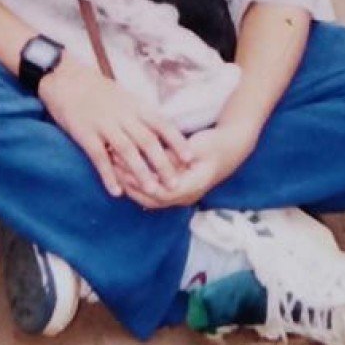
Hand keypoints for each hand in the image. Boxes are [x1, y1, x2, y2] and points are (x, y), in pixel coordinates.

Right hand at [38, 61, 191, 200]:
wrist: (65, 79)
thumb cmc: (97, 90)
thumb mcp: (125, 96)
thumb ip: (141, 113)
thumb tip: (161, 128)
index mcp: (135, 106)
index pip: (162, 124)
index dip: (177, 142)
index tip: (191, 158)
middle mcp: (123, 115)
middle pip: (148, 141)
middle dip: (163, 163)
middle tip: (175, 184)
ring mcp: (104, 125)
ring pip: (127, 150)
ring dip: (140, 172)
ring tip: (152, 190)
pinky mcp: (85, 133)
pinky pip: (99, 157)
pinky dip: (108, 175)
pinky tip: (116, 192)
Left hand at [120, 121, 257, 210]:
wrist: (232, 147)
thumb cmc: (215, 144)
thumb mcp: (196, 147)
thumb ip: (174, 156)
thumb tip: (151, 159)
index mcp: (192, 187)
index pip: (161, 193)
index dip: (141, 182)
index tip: (124, 168)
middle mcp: (186, 196)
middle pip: (151, 199)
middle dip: (130, 185)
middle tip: (112, 169)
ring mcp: (181, 195)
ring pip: (149, 198)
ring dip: (131, 184)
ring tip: (113, 169)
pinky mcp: (175, 189)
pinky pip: (153, 191)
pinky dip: (138, 182)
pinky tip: (124, 171)